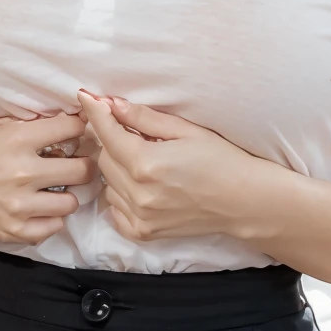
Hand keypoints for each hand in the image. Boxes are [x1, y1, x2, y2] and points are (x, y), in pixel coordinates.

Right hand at [0, 112, 97, 246]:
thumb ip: (24, 127)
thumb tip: (62, 121)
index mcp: (17, 139)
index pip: (71, 129)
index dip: (81, 128)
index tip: (82, 131)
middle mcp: (22, 171)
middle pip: (82, 169)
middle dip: (86, 164)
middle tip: (82, 163)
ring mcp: (19, 204)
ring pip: (72, 202)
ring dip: (69, 194)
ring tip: (60, 189)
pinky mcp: (13, 229)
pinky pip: (53, 226)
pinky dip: (52, 218)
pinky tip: (43, 208)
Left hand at [76, 90, 267, 243]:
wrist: (244, 201)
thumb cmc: (220, 159)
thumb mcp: (185, 130)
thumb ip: (144, 118)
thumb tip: (112, 104)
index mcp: (147, 163)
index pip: (107, 133)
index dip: (96, 112)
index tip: (86, 97)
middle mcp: (139, 193)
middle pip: (103, 158)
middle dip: (112, 142)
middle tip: (136, 136)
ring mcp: (140, 216)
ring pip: (107, 184)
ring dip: (117, 169)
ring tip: (145, 164)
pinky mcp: (143, 233)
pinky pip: (114, 209)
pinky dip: (121, 195)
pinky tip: (142, 187)